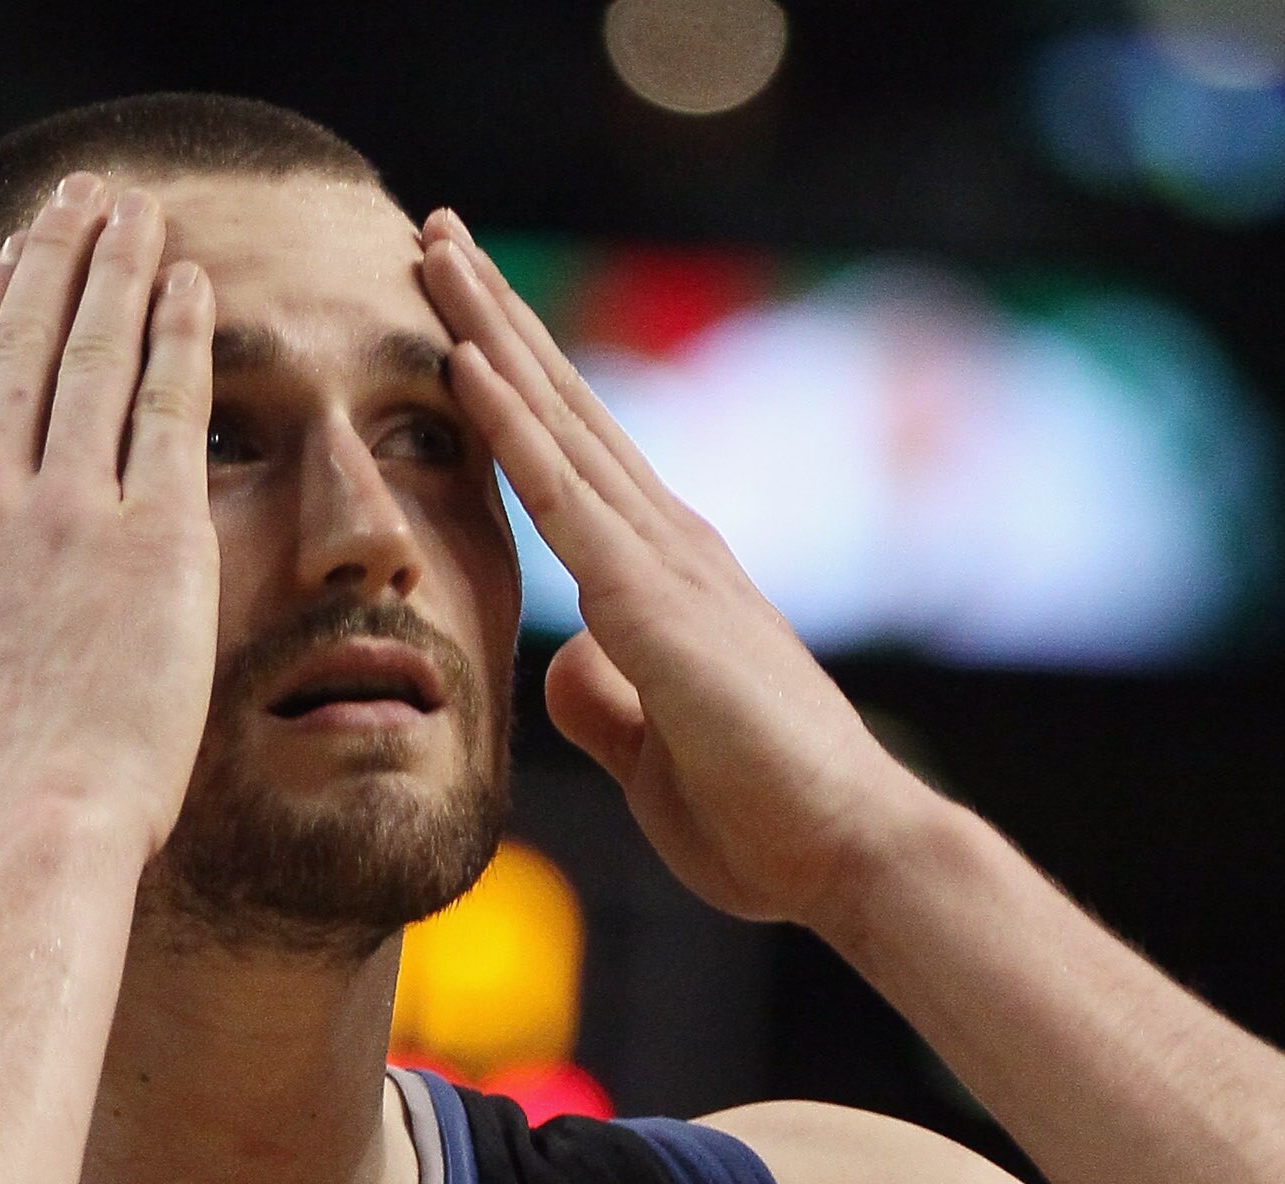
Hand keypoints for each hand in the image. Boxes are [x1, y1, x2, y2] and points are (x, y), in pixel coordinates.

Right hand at [0, 178, 218, 866]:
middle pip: (25, 351)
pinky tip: (197, 286)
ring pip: (96, 356)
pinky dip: (181, 339)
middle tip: (83, 201)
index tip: (12, 271)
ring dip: (121, 271)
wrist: (20, 840)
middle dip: (57, 261)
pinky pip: (170, 409)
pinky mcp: (153, 541)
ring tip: (142, 212)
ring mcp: (69, 515)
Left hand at [419, 212, 924, 930]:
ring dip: (490, 330)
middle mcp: (672, 548)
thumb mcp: (655, 759)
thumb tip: (565, 660)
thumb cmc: (768, 819)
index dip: (514, 387)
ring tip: (433, 246)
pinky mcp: (655, 605)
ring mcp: (668, 564)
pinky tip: (466, 361)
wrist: (850, 853)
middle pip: (566, 410)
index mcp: (669, 582)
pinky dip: (513, 425)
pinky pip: (567, 498)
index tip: (455, 317)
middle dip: (494, 318)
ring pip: (560, 423)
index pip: (576, 463)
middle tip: (434, 230)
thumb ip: (607, 703)